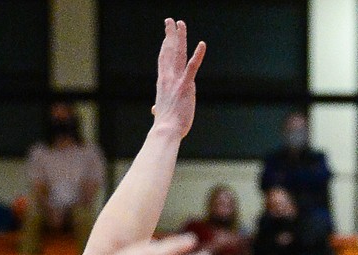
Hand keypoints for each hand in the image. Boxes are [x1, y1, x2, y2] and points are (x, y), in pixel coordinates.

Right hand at [150, 18, 205, 137]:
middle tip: (171, 21)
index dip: (166, 45)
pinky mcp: (186, 86)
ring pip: (178, 54)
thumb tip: (155, 111)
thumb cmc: (165, 124)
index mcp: (163, 82)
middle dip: (170, 35)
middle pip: (169, 51)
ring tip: (180, 24)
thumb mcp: (161, 112)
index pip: (164, 59)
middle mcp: (167, 77)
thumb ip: (158, 107)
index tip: (167, 35)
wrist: (166, 130)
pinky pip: (193, 67)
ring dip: (180, 37)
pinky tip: (202, 44)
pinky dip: (197, 55)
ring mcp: (177, 80)